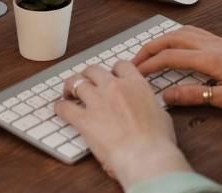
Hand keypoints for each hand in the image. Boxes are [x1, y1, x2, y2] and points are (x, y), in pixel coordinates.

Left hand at [55, 62, 193, 188]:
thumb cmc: (158, 141)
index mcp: (135, 84)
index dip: (113, 70)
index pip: (120, 65)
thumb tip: (150, 109)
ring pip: (76, 82)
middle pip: (94, 70)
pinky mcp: (84, 119)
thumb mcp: (161, 115)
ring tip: (68, 93)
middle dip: (88, 75)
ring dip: (71, 86)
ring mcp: (98, 101)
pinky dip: (60, 107)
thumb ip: (149, 106)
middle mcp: (114, 87)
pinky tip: (60, 110)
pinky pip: (65, 108)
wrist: (146, 156)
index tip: (111, 76)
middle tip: (86, 82)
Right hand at [132, 25, 221, 111]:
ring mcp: (219, 41)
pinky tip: (178, 44)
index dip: (148, 65)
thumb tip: (167, 95)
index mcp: (210, 58)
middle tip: (134, 59)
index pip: (170, 57)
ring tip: (150, 51)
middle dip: (150, 47)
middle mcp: (211, 44)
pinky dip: (178, 35)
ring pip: (183, 31)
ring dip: (163, 39)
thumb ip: (196, 96)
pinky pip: (194, 32)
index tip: (134, 73)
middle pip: (172, 38)